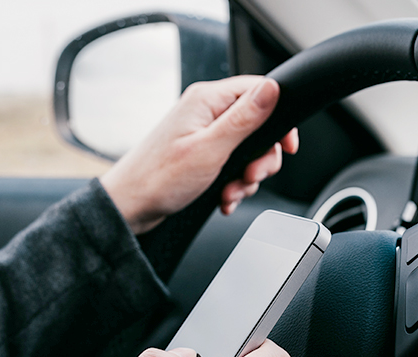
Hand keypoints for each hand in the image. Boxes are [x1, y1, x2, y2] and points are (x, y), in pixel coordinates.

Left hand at [100, 76, 298, 233]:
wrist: (130, 207)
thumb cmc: (159, 178)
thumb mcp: (210, 148)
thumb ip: (244, 118)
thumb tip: (272, 89)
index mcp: (207, 100)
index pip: (259, 91)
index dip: (279, 119)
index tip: (287, 146)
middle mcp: (205, 112)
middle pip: (258, 125)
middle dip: (261, 158)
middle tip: (251, 176)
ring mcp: (202, 134)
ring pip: (247, 150)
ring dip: (246, 177)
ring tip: (231, 192)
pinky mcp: (200, 154)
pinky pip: (231, 165)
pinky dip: (233, 184)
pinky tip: (224, 197)